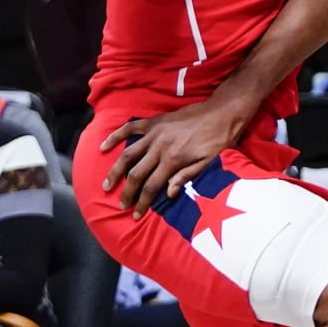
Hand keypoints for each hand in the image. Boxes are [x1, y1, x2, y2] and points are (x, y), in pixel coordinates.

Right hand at [98, 99, 246, 214]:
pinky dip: (115, 136)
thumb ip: (187, 177)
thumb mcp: (210, 163)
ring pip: (128, 154)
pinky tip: (103, 147)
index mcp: (174, 160)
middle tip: (120, 205)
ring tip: (106, 184)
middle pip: (136, 174)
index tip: (135, 215)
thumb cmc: (220, 139)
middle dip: (127, 192)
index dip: (142, 203)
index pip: (151, 186)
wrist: (223, 111)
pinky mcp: (154, 121)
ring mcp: (155, 133)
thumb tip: (168, 194)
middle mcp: (160, 147)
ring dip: (115, 170)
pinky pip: (129, 128)